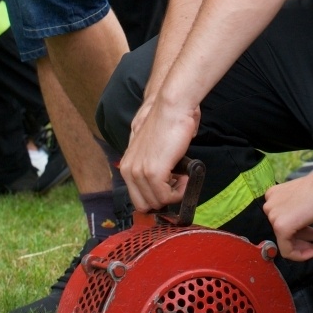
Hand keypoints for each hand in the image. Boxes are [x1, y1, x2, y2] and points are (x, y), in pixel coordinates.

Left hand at [120, 97, 200, 212]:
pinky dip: (180, 191)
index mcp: (126, 165)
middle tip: (177, 182)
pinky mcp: (153, 173)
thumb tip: (163, 179)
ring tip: (183, 176)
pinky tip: (185, 177)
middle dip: (164, 197)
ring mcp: (139, 172)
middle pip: (145, 204)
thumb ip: (149, 164)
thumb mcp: (151, 148)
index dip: (156, 195)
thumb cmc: (167, 123)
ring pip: (157, 202)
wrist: (172, 108)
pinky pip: (167, 196)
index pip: (137, 197)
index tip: (170, 186)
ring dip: (174, 193)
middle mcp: (128, 170)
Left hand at [263, 167, 312, 260]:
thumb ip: (297, 213)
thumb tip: (300, 233)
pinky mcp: (280, 227)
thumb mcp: (304, 201)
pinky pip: (287, 250)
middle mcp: (269, 204)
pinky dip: (300, 255)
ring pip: (286, 243)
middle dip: (304, 243)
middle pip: (285, 233)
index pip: (284, 222)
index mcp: (273, 195)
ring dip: (306, 249)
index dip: (301, 233)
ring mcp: (273, 215)